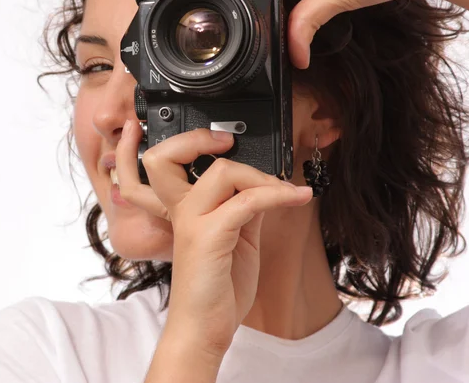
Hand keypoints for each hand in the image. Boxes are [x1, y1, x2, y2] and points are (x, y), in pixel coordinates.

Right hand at [115, 121, 311, 357]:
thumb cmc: (218, 288)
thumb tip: (265, 186)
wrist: (205, 328)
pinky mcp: (208, 237)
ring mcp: (192, 222)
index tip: (224, 141)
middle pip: (181, 154)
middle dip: (207, 141)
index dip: (192, 142)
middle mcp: (182, 210)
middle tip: (241, 151)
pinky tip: (298, 197)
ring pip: (224, 172)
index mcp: (184, 209)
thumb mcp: (238, 239)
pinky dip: (278, 195)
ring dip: (263, 176)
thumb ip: (245, 209)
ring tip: (287, 190)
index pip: (170, 160)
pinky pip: (248, 201)